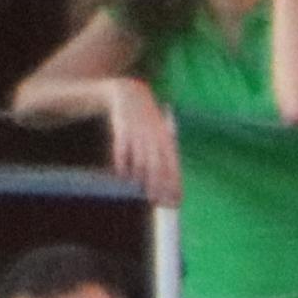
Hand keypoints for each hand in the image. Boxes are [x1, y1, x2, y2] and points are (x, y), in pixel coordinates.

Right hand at [98, 77, 178, 204]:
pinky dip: (123, 164)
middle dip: (159, 187)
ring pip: (141, 161)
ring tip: (144, 194)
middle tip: (157, 202)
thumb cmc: (149, 121)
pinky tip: (123, 176)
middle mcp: (154, 139)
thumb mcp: (162, 135)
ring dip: (143, 179)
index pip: (173, 167)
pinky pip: (122, 151)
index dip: (175, 186)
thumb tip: (170, 183)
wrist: (130, 94)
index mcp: (167, 141)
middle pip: (158, 168)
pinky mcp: (122, 130)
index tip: (176, 203)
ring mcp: (138, 135)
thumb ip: (165, 155)